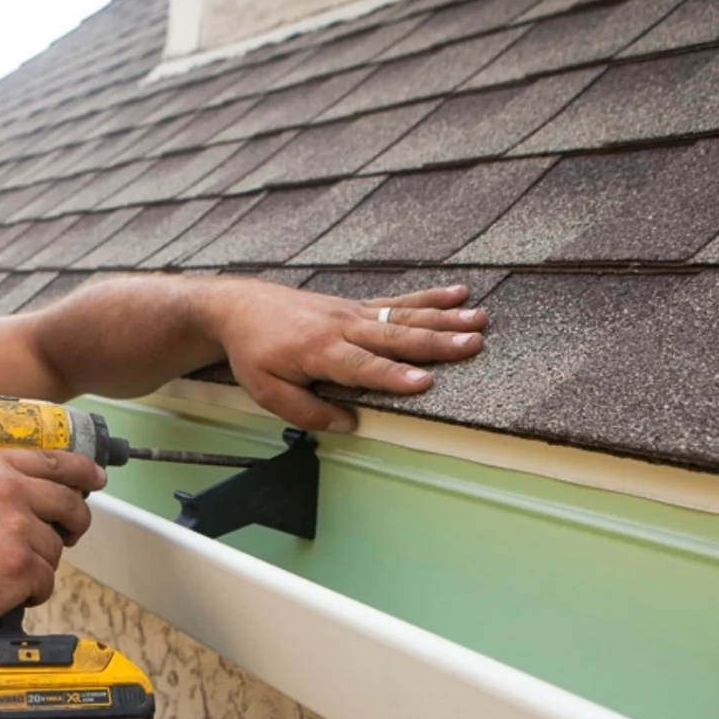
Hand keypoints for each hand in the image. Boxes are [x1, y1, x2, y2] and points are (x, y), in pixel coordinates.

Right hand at [0, 450, 105, 632]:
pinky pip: (46, 582)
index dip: (83, 471)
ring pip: (56, 549)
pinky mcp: (22, 566)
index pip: (56, 462)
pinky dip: (30, 592)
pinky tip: (2, 590)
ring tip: (1, 570)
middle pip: (71, 505)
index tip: (96, 477)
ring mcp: (20, 529)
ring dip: (38, 563)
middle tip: (70, 534)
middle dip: (76, 522)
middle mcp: (12, 492)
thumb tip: (34, 492)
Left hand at [201, 279, 487, 431]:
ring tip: (479, 319)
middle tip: (473, 344)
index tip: (426, 381)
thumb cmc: (254, 352)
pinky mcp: (358, 305)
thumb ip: (307, 411)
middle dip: (437, 341)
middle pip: (396, 336)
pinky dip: (430, 297)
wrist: (239, 307)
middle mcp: (343, 327)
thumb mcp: (267, 392)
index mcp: (321, 352)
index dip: (394, 376)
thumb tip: (348, 424)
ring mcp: (353, 312)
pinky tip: (458, 294)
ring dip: (444, 318)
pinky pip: (398, 301)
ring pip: (405, 315)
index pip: (364, 366)